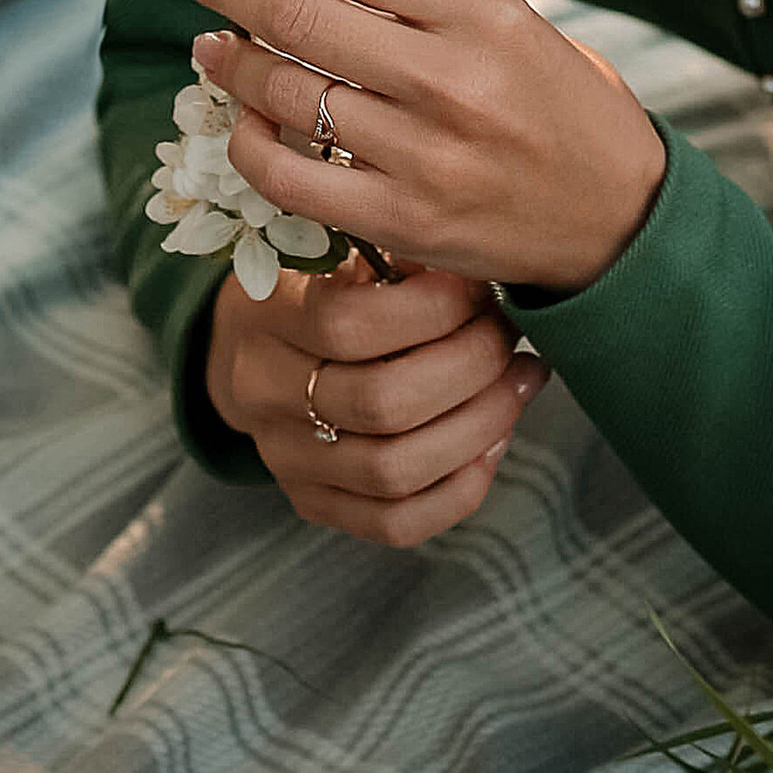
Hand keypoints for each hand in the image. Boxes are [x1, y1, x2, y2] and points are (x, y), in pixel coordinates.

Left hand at [159, 0, 668, 295]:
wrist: (619, 216)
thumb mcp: (504, 21)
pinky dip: (250, 143)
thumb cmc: (555, 101)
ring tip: (209, 40)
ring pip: (285, 93)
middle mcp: (449, 78)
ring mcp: (422, 156)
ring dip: (228, 59)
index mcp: (478, 10)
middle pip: (297, 11)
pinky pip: (291, 179)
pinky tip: (241, 120)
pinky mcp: (402, 223)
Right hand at [204, 248, 546, 547]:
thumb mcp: (340, 250)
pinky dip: (459, 487)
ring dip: (478, 426)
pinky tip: (493, 440)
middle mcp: (262, 394)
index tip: (480, 287)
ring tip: (521, 380)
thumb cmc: (320, 285)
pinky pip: (397, 523)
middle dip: (469, 367)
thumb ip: (397, 253)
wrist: (252, 349)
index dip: (431, 309)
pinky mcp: (312, 503)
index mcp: (265, 315)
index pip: (346, 324)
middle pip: (381, 403)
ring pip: (393, 469)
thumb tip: (481, 267)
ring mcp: (285, 458)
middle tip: (509, 336)